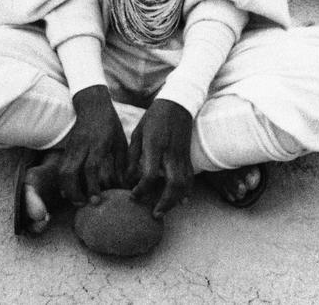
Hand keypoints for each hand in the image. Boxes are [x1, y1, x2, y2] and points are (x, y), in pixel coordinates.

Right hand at [58, 85, 127, 205]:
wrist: (92, 105)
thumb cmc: (110, 124)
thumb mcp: (120, 141)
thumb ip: (121, 163)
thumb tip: (125, 184)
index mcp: (98, 143)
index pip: (91, 167)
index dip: (92, 186)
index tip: (97, 199)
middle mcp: (82, 146)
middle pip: (70, 172)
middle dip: (74, 192)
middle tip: (84, 204)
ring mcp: (72, 147)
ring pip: (62, 171)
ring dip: (67, 189)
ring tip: (77, 201)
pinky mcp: (67, 148)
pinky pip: (62, 168)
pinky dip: (64, 182)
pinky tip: (70, 192)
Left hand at [127, 98, 193, 218]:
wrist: (177, 104)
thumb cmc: (154, 118)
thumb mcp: (138, 133)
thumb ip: (134, 156)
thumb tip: (129, 178)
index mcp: (155, 146)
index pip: (150, 174)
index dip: (142, 189)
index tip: (133, 196)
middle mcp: (170, 153)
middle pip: (173, 184)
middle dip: (165, 202)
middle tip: (155, 214)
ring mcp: (182, 156)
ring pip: (184, 184)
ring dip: (175, 201)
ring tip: (164, 210)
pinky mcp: (188, 156)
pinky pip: (189, 178)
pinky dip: (186, 191)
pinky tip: (180, 201)